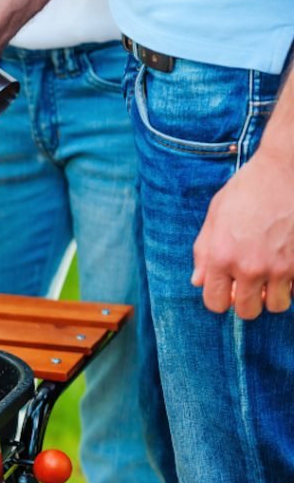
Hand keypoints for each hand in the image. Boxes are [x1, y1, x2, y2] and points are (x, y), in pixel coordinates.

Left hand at [192, 148, 293, 318]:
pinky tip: (286, 265)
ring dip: (273, 296)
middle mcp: (249, 267)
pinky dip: (292, 284)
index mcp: (221, 257)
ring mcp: (280, 267)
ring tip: (270, 276)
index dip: (219, 299)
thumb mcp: (215, 217)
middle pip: (247, 311)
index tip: (226, 289)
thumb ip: (204, 252)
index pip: (215, 303)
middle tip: (249, 285)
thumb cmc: (246, 190)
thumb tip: (198, 282)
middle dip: (246, 302)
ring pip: (277, 306)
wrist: (285, 171)